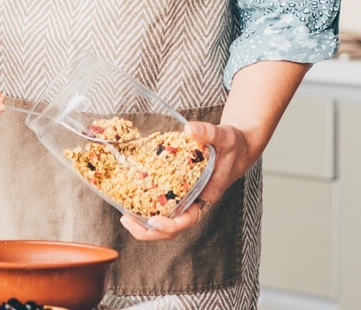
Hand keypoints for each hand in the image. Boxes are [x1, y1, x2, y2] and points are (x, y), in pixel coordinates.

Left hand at [118, 120, 255, 240]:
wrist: (236, 146)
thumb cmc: (233, 145)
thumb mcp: (225, 136)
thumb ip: (208, 133)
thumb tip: (189, 129)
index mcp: (207, 196)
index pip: (189, 220)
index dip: (171, 225)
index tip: (155, 221)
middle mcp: (194, 201)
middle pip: (172, 228)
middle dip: (149, 230)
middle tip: (126, 220)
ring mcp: (184, 197)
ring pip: (164, 219)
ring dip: (143, 222)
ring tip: (123, 216)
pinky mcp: (176, 189)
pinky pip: (160, 203)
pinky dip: (145, 204)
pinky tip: (129, 197)